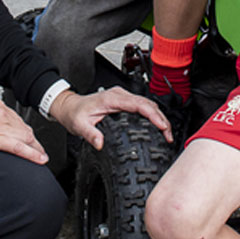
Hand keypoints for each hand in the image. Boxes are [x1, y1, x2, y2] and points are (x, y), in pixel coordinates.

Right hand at [0, 93, 47, 162]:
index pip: (16, 120)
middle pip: (24, 129)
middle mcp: (1, 113)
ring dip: (37, 149)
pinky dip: (32, 155)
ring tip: (42, 158)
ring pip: (26, 138)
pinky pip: (19, 147)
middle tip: (39, 151)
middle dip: (34, 141)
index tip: (27, 138)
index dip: (23, 131)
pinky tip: (39, 160)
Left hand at [51, 85, 173, 147]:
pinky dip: (153, 115)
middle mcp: (119, 95)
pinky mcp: (124, 101)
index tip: (163, 127)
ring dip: (160, 117)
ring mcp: (122, 97)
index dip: (154, 115)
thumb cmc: (75, 113)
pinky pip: (143, 106)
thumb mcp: (79, 125)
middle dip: (162, 119)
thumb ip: (90, 134)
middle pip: (148, 104)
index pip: (139, 105)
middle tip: (169, 136)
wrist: (69, 106)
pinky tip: (157, 126)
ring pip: (148, 104)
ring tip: (167, 134)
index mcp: (111, 98)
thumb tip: (100, 143)